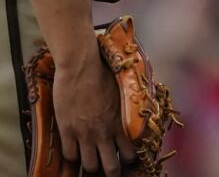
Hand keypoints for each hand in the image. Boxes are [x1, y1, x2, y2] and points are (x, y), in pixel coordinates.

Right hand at [54, 49, 134, 176]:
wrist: (81, 67)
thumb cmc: (104, 74)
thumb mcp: (123, 92)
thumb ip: (127, 107)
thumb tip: (136, 110)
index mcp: (121, 123)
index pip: (130, 153)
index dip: (129, 159)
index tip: (127, 159)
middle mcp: (104, 133)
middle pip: (110, 167)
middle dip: (111, 172)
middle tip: (110, 171)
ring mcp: (84, 133)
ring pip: (89, 165)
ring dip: (91, 166)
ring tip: (92, 163)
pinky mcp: (67, 130)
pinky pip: (70, 155)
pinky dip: (73, 156)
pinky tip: (75, 151)